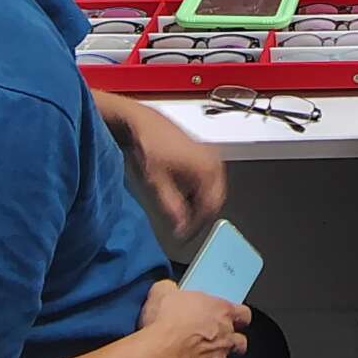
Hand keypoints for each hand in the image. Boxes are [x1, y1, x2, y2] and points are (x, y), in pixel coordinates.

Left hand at [119, 102, 227, 239]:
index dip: (198, 225)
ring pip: (213, 189)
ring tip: (182, 213)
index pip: (212, 206)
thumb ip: (171, 207)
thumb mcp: (157, 182)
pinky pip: (208, 179)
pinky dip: (198, 191)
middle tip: (185, 228)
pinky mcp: (203, 153)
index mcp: (208, 168)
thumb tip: (180, 226)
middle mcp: (213, 161)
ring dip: (199, 203)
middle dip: (201, 215)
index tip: (185, 234)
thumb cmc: (148, 143)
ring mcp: (210, 155)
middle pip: (215, 199)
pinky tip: (183, 196)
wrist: (141, 122)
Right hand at [140, 279, 250, 357]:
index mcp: (221, 310)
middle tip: (218, 334)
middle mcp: (226, 333)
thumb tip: (168, 287)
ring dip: (221, 351)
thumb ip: (172, 288)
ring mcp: (219, 353)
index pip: (244, 313)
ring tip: (208, 348)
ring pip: (229, 354)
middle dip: (231, 336)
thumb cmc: (168, 322)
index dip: (238, 315)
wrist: (161, 349)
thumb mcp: (163, 292)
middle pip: (239, 338)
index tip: (232, 315)